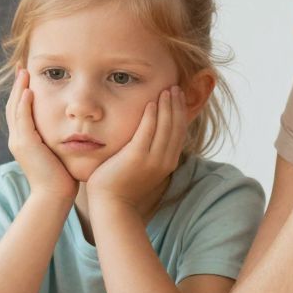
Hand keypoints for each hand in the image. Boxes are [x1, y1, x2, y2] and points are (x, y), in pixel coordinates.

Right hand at [6, 69, 75, 203]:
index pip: (20, 110)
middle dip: (17, 85)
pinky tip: (28, 90)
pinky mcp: (25, 145)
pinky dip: (24, 104)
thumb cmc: (62, 178)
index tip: (27, 75)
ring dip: (18, 89)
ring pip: (15, 109)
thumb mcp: (59, 153)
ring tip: (23, 71)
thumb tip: (71, 130)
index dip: (22, 92)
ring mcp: (19, 142)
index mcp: (25, 140)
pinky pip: (22, 119)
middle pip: (13, 105)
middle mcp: (18, 139)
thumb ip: (59, 140)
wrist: (55, 196)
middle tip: (21, 65)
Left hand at [89, 87, 186, 216]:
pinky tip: (151, 103)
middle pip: (176, 127)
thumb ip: (149, 151)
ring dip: (167, 106)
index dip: (181, 113)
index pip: (179, 132)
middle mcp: (164, 160)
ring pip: (165, 126)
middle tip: (176, 88)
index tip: (179, 97)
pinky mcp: (137, 157)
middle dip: (177, 105)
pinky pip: (147, 131)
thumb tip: (150, 135)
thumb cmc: (122, 185)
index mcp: (168, 162)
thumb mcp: (143, 167)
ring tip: (167, 90)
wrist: (111, 204)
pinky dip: (152, 116)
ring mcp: (152, 159)